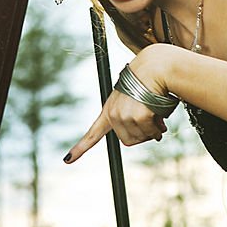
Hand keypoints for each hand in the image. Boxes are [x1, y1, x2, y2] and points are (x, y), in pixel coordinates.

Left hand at [65, 44, 174, 162]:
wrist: (153, 67)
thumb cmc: (146, 82)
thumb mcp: (135, 100)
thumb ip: (139, 119)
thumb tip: (156, 136)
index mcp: (109, 111)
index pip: (93, 133)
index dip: (80, 148)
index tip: (67, 160)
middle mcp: (113, 115)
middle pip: (128, 141)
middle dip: (142, 136)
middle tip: (151, 125)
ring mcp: (124, 116)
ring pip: (141, 138)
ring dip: (152, 131)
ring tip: (156, 116)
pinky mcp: (138, 116)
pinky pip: (151, 133)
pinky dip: (158, 128)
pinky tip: (159, 117)